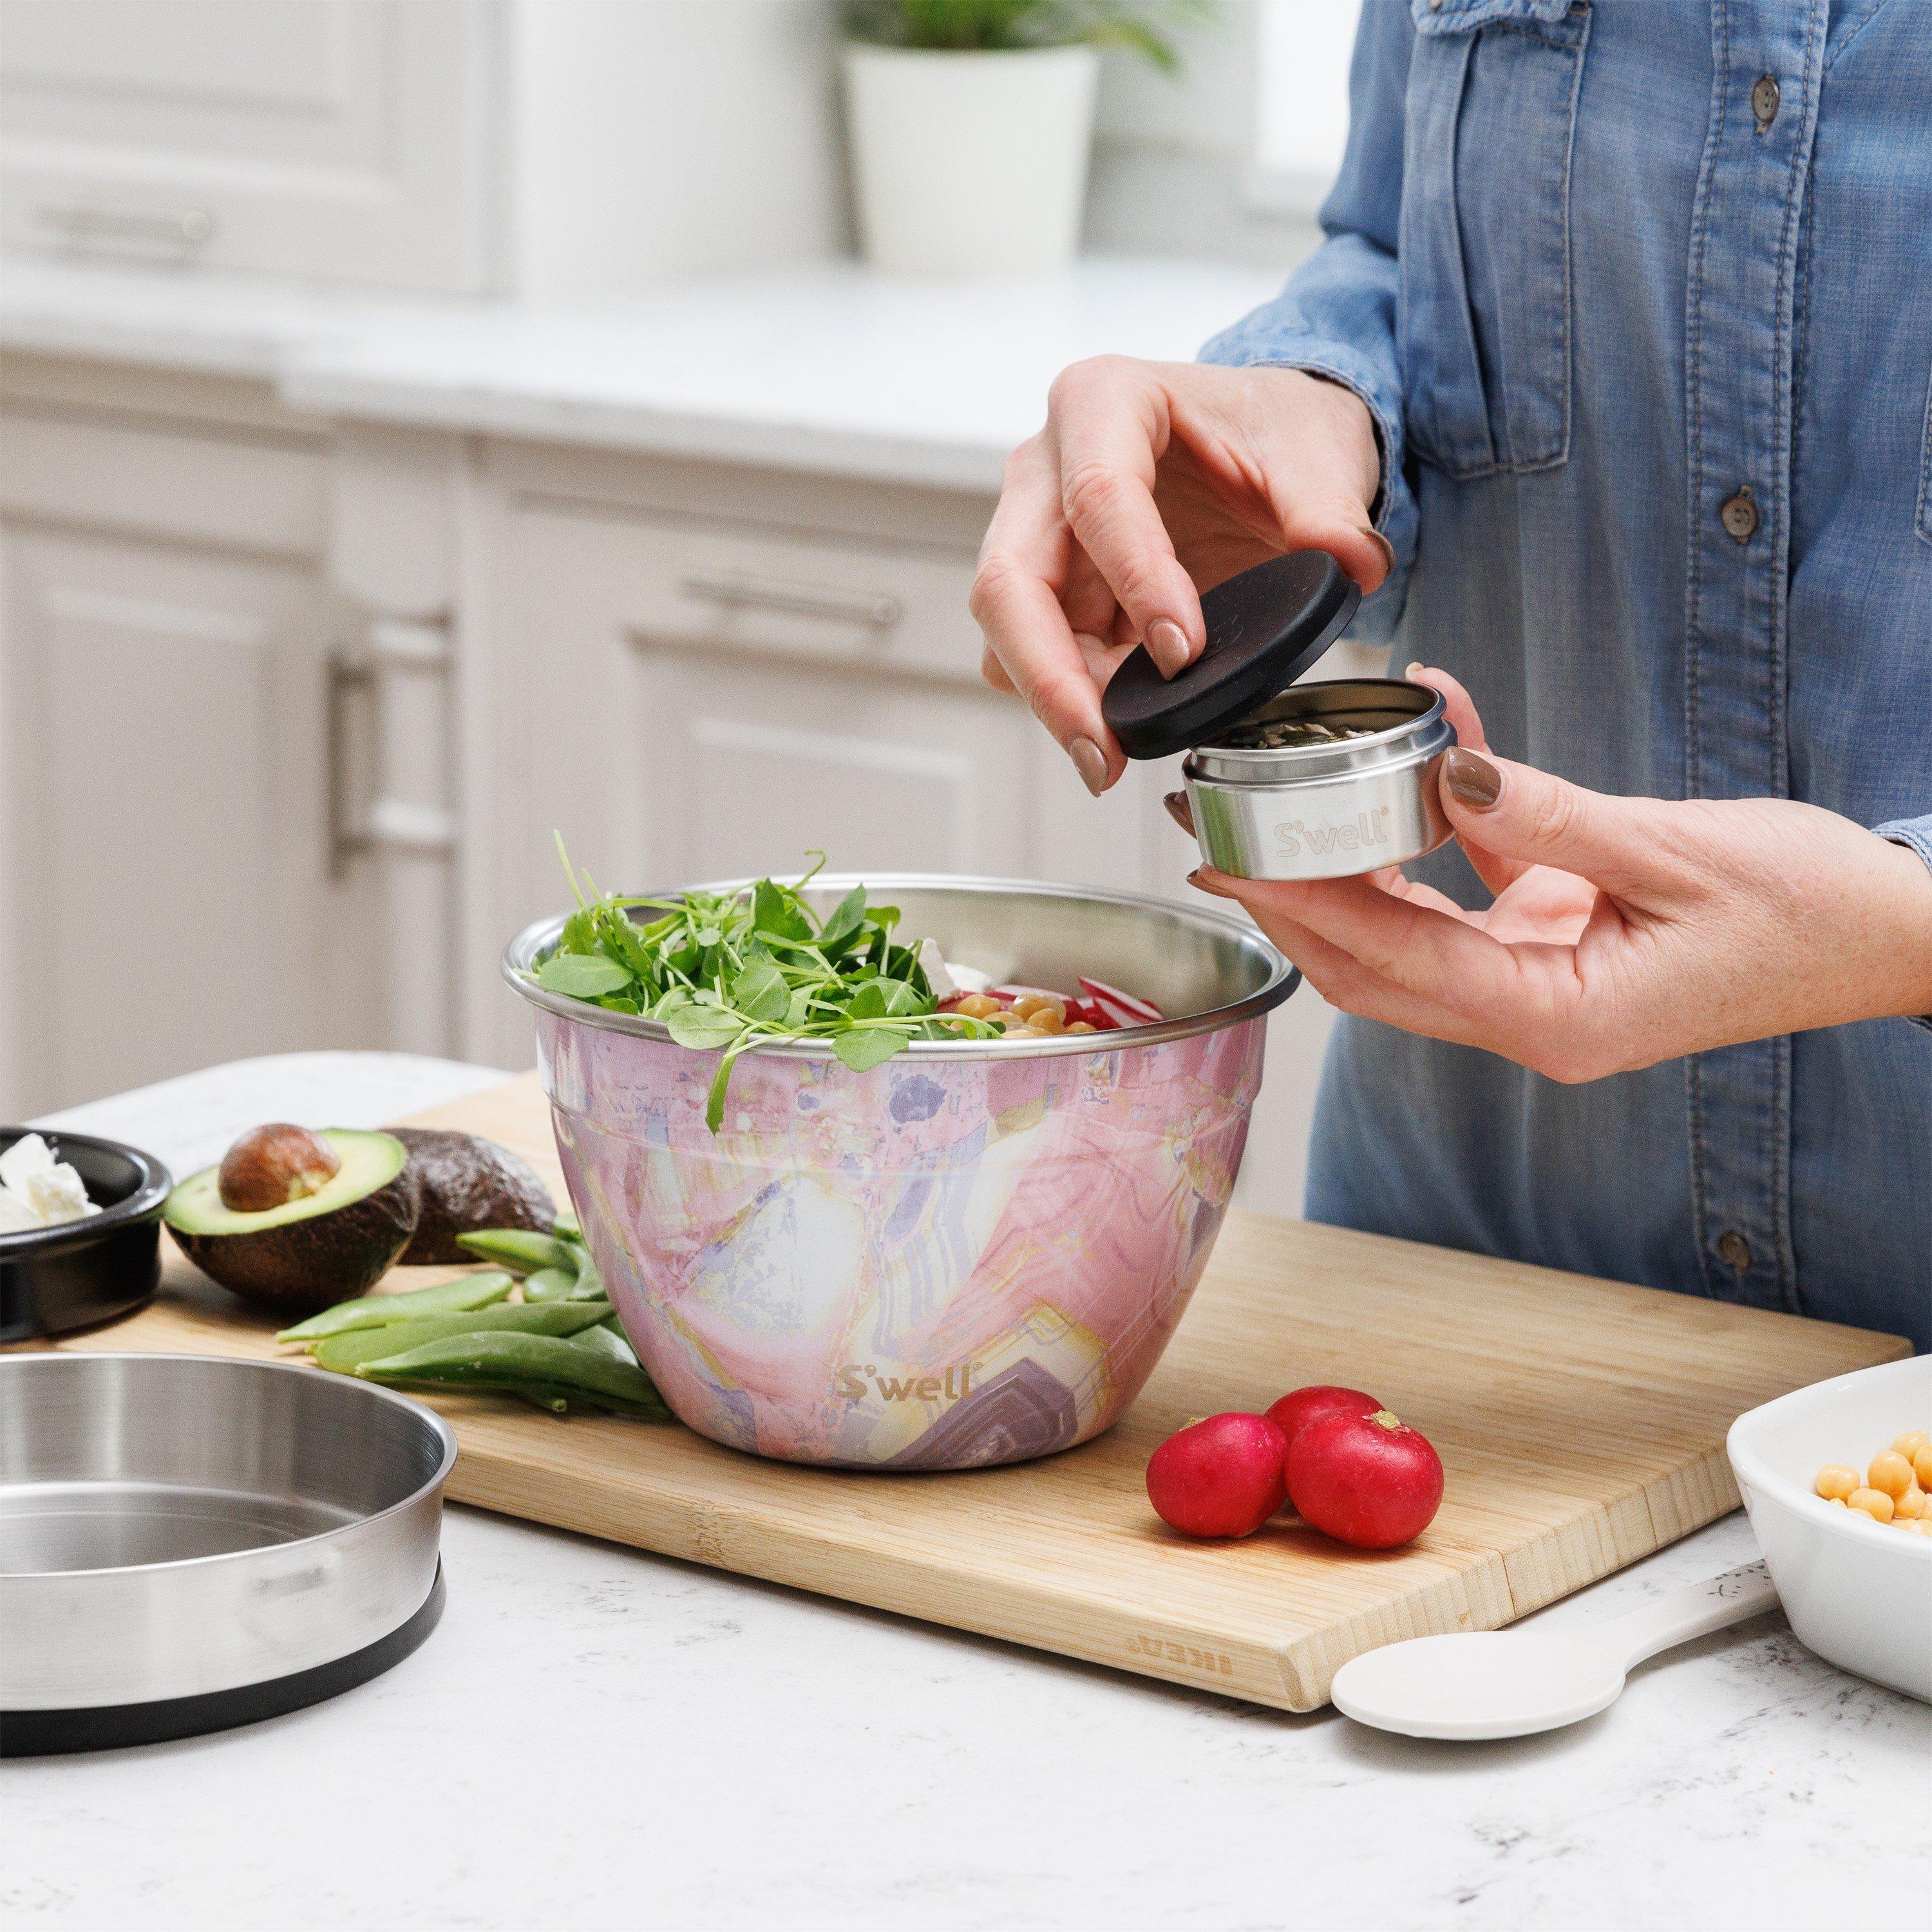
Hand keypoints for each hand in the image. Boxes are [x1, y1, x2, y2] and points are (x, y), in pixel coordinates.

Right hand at [969, 359, 1390, 794]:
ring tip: (1113, 756)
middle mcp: (1044, 467)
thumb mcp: (1316, 451)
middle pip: (1010, 580)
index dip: (1135, 581)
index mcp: (1102, 401)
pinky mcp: (1046, 592)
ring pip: (1007, 632)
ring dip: (1054, 700)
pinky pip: (1028, 657)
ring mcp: (1034, 533)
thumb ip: (1331, 507)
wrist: (1262, 445)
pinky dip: (1068, 700)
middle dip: (1051, 675)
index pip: (1097, 496)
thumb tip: (1351, 564)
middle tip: (1102, 750)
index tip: (1183, 652)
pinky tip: (1120, 728)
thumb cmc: (1272, 429)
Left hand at [1191, 666, 1931, 1080]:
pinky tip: (1419, 759)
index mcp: (1555, 1018)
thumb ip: (1547, 816)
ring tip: (1267, 813)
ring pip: (1405, 940)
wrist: (1896, 935)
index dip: (1303, 908)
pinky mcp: (1560, 944)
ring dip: (1340, 877)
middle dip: (1289, 903)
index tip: (1229, 858)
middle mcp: (1533, 1018)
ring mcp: (1542, 986)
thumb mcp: (1677, 851)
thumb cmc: (1814, 911)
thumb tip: (1444, 772)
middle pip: (1375, 967)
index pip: (1392, 963)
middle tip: (1213, 834)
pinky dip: (1431, 837)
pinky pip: (1469, 896)